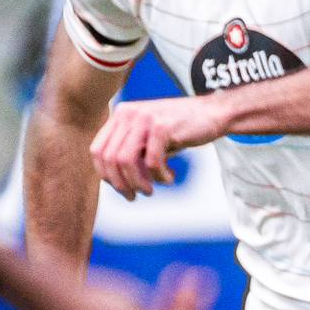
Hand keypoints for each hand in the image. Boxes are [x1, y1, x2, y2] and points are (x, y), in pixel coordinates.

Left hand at [92, 95, 230, 199]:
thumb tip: (115, 182)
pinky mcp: (163, 126)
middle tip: (136, 195)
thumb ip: (131, 153)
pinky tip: (170, 177)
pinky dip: (159, 176)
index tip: (121, 188)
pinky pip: (152, 162)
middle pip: (110, 158)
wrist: (211, 113)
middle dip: (121, 183)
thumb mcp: (148, 139)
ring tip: (150, 190)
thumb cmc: (179, 130)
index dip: (106, 174)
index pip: (97, 150)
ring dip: (138, 182)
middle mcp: (128, 113)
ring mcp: (145, 118)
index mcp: (121, 115)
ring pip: (126, 161)